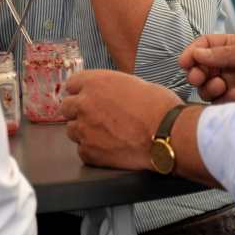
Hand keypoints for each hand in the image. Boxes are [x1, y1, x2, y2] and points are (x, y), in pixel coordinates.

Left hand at [60, 70, 180, 170]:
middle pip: (66, 107)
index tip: (85, 97)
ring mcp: (85, 129)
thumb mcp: (134, 83)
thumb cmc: (159, 106)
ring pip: (71, 130)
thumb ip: (112, 88)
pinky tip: (108, 149)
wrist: (168, 133)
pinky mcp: (90, 152)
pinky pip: (81, 151)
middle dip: (78, 112)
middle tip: (94, 118)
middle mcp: (85, 103)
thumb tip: (110, 94)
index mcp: (95, 82)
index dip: (80, 92)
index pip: (72, 84)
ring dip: (84, 132)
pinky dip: (92, 151)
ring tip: (104, 135)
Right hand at [178, 34, 234, 102]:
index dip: (193, 52)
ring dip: (210, 86)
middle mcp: (233, 65)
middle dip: (197, 72)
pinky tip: (233, 96)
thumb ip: (225, 54)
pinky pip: (219, 104)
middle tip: (198, 77)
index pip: (206, 45)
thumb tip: (197, 52)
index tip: (185, 62)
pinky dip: (221, 100)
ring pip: (208, 86)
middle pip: (203, 67)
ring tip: (223, 86)